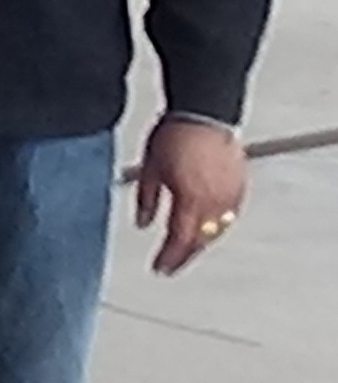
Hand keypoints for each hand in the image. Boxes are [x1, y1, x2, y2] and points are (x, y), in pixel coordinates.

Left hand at [132, 117, 248, 275]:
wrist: (202, 114)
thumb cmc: (174, 136)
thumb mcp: (150, 168)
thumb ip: (148, 200)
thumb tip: (143, 223)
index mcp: (191, 200)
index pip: (180, 240)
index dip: (169, 258)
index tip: (159, 269)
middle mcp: (215, 203)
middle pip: (200, 241)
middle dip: (184, 256)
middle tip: (171, 266)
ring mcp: (230, 196)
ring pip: (216, 231)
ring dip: (200, 243)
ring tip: (185, 250)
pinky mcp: (239, 188)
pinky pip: (228, 217)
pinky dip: (215, 228)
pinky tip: (206, 229)